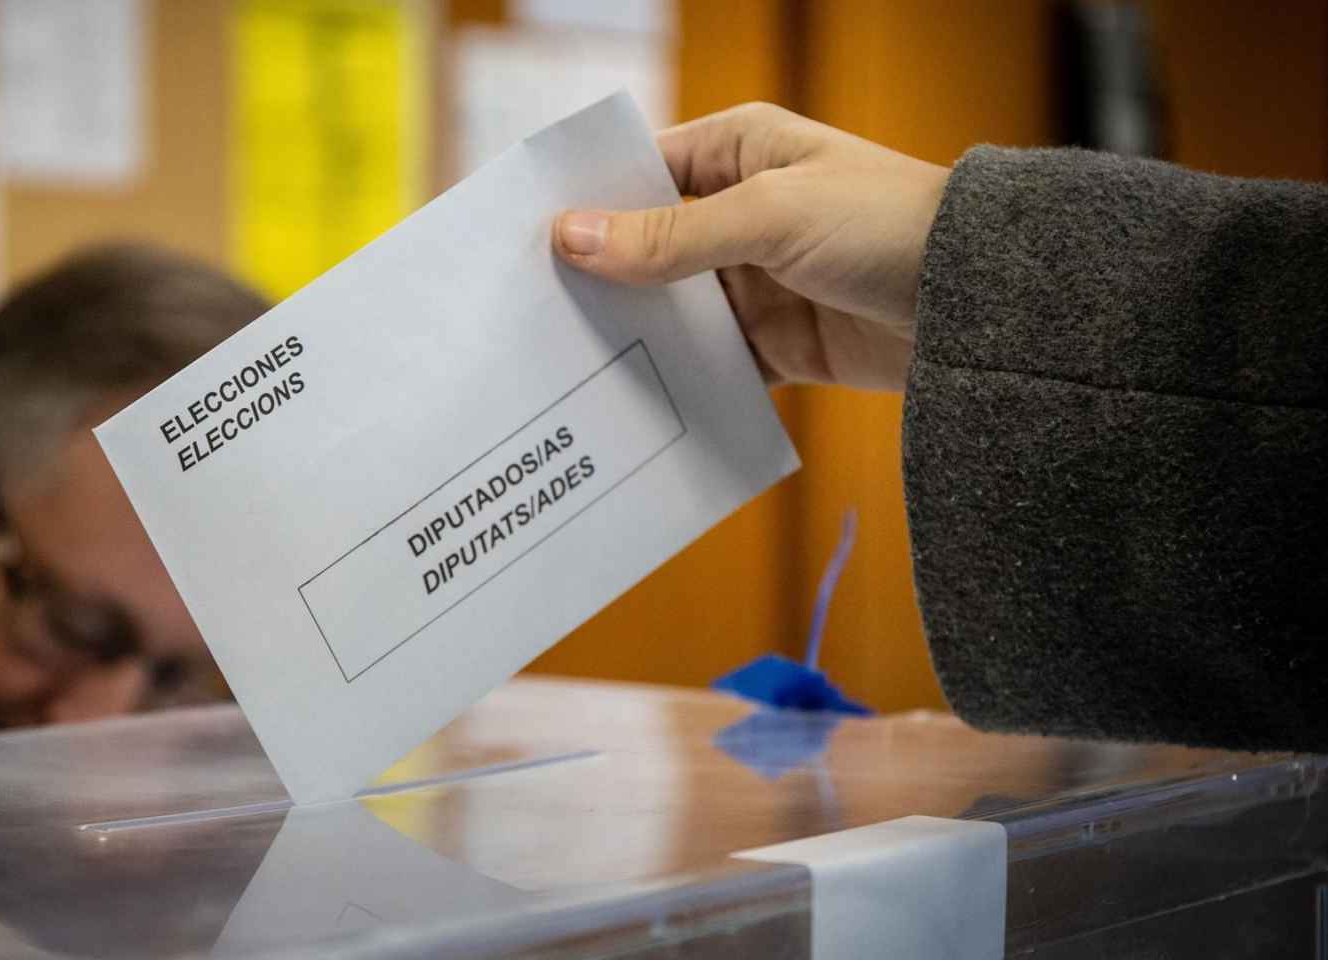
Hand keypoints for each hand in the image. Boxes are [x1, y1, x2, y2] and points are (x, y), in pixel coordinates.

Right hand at [553, 103, 948, 390]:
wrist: (984, 304)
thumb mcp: (767, 219)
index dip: (587, 204)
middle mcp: (742, 213)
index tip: (524, 241)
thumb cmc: (885, 225)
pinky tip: (631, 404)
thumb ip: (667, 237)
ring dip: (635, 337)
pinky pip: (713, 364)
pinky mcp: (778, 343)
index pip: (641, 172)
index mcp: (740, 153)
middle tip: (529, 315)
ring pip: (674, 312)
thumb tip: (571, 236)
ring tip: (565, 368)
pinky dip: (680, 382)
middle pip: (648, 248)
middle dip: (600, 281)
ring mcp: (759, 281)